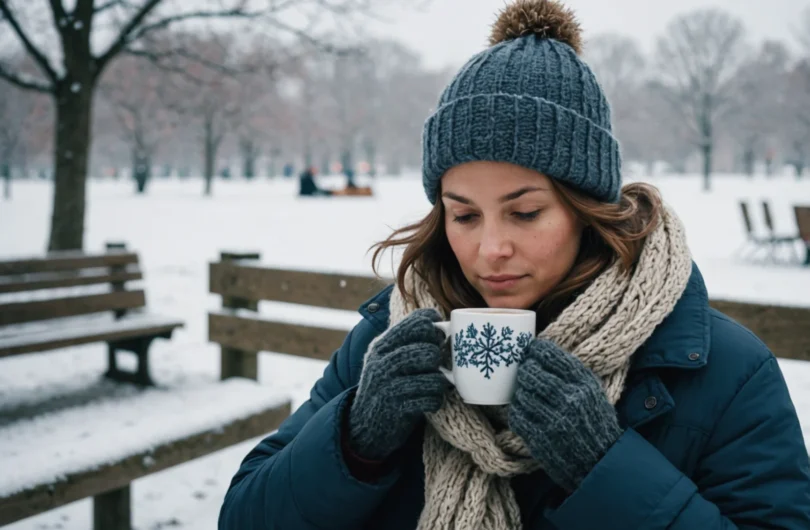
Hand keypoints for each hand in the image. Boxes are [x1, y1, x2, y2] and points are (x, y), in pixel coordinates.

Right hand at [348, 308, 450, 460]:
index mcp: (382, 345)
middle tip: (436, 365)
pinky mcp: (396, 409)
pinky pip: (430, 400)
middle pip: (428, 351)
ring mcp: (388, 386)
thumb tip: (443, 330)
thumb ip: (408, 344)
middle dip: (439, 358)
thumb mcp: (387, 360)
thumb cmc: (386, 386)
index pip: (417, 323)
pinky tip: (429, 401)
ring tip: (435, 385)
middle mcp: (382, 362)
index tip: (438, 337)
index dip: (435, 327)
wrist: (363, 425)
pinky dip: (435, 400)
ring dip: (440, 382)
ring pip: (433, 377)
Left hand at [508, 337, 622, 491]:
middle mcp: (569, 399)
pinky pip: (517, 416)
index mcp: (584, 384)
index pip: (552, 356)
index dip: (536, 350)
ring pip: (521, 394)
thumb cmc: (595, 423)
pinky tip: (525, 413)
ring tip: (527, 395)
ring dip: (521, 393)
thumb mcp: (594, 392)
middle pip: (531, 373)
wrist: (599, 462)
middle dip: (525, 371)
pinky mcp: (540, 438)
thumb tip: (541, 352)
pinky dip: (517, 412)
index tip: (531, 351)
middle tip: (525, 373)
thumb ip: (572, 373)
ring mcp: (554, 419)